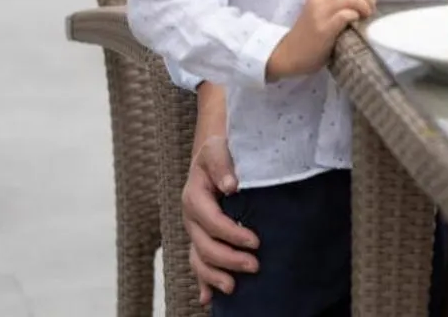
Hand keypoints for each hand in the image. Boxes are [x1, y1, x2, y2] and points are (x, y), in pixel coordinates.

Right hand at [183, 132, 257, 301]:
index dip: (232, 234)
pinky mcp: (201, 238)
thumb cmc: (219, 150)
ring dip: (214, 276)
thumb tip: (232, 185)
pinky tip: (208, 299)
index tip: (255, 241)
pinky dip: (202, 282)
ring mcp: (194, 230)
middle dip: (229, 259)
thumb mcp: (218, 148)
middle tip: (255, 266)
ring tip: (233, 288)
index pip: (211, 221)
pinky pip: (198, 263)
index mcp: (194, 197)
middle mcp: (192, 218)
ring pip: (198, 259)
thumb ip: (222, 164)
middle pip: (204, 246)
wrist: (212, 152)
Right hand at [265, 0, 376, 80]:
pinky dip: (354, 16)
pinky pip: (344, 15)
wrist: (287, 56)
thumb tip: (363, 1)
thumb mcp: (320, 13)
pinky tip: (356, 23)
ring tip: (366, 16)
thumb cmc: (309, 37)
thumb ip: (335, 4)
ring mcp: (319, 13)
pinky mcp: (322, 29)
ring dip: (364, 6)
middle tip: (371, 10)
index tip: (368, 1)